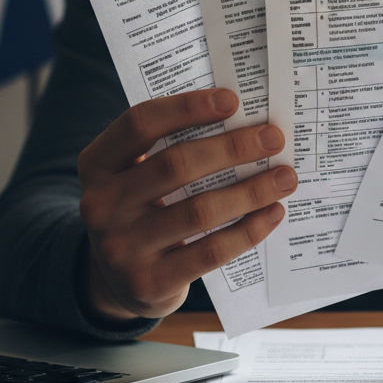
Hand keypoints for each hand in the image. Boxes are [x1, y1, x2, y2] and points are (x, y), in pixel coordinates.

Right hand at [77, 87, 296, 321]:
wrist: (119, 281)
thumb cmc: (143, 209)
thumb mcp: (138, 176)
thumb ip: (172, 147)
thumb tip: (245, 121)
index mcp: (97, 164)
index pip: (139, 123)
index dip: (186, 108)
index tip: (232, 100)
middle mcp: (100, 204)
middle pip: (176, 165)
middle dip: (232, 148)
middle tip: (274, 139)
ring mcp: (121, 247)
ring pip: (199, 211)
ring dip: (250, 191)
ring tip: (285, 177)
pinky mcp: (148, 282)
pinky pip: (210, 251)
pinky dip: (247, 230)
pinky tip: (273, 213)